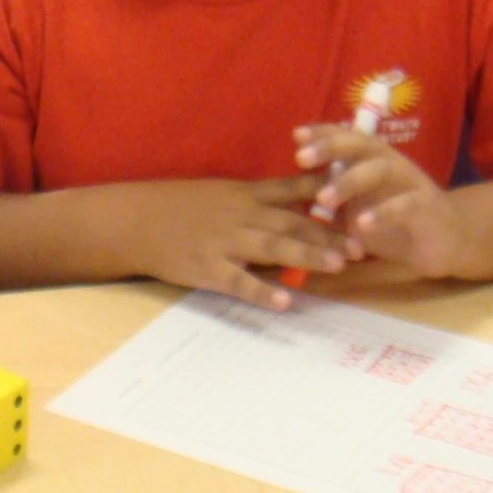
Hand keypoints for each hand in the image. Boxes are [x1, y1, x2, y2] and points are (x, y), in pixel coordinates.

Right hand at [127, 176, 356, 310]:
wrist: (133, 220)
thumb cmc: (176, 206)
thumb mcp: (218, 193)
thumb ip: (254, 201)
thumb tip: (293, 207)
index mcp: (243, 194)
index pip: (291, 190)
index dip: (325, 194)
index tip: (356, 198)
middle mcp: (239, 215)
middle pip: (291, 223)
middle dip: (327, 234)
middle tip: (360, 246)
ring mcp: (223, 242)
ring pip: (272, 248)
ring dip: (306, 256)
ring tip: (336, 266)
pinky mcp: (207, 268)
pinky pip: (239, 282)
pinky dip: (262, 292)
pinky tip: (285, 302)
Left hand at [295, 124, 463, 277]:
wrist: (447, 241)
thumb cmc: (393, 221)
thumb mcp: (355, 209)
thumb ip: (330, 199)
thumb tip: (287, 195)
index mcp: (372, 160)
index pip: (346, 137)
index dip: (323, 133)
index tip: (296, 135)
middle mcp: (390, 164)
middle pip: (361, 144)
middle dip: (330, 147)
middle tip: (301, 158)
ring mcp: (411, 183)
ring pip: (380, 170)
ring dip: (349, 182)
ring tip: (324, 199)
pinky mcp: (427, 207)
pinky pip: (405, 205)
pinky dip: (383, 213)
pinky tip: (362, 224)